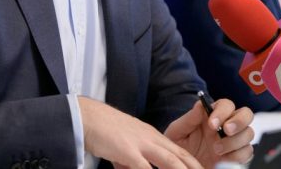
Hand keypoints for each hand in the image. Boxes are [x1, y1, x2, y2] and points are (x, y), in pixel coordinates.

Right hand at [78, 96, 202, 168]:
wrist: (87, 117)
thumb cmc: (104, 131)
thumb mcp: (124, 146)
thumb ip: (132, 160)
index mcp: (152, 136)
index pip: (179, 152)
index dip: (193, 164)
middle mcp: (151, 139)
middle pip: (180, 157)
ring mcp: (141, 144)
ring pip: (170, 162)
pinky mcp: (128, 151)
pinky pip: (145, 168)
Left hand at [164, 97, 253, 168]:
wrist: (182, 165)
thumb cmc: (180, 145)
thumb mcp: (178, 131)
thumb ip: (189, 118)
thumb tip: (200, 105)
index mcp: (213, 115)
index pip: (226, 105)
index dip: (222, 111)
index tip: (212, 123)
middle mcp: (226, 125)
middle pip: (246, 114)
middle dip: (239, 121)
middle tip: (226, 131)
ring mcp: (234, 140)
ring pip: (249, 134)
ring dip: (235, 142)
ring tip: (216, 150)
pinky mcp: (237, 156)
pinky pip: (247, 152)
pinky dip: (237, 156)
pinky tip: (223, 159)